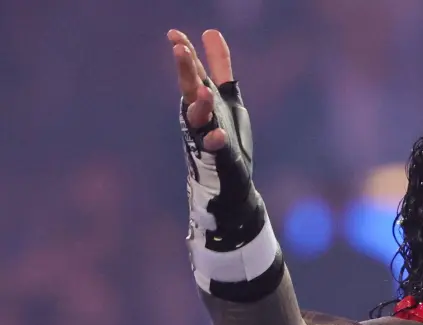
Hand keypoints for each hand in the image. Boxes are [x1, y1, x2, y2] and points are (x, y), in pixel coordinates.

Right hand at [168, 29, 257, 231]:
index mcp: (201, 98)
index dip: (185, 53)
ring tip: (205, 91)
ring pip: (197, 117)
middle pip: (189, 89)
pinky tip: (219, 133)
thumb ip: (220, 65)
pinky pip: (213, 147)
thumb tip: (210, 31)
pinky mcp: (217, 155)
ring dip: (200, 104)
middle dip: (185, 70)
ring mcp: (205, 135)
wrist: (230, 178)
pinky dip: (214, 139)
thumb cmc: (225, 134)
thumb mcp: (226, 95)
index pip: (192, 72)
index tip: (175, 34)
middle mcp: (199, 115)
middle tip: (180, 49)